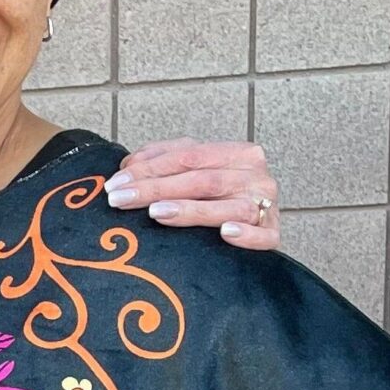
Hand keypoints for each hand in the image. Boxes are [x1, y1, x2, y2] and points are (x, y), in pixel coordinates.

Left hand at [104, 141, 279, 249]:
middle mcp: (256, 176)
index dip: (151, 168)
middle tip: (121, 200)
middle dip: (157, 190)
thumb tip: (129, 165)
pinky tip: (225, 233)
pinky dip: (246, 235)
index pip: (190, 157)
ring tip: (157, 213)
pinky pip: (263, 235)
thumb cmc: (218, 199)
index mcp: (238, 154)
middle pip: (202, 181)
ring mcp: (267, 205)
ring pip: (228, 206)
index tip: (116, 183)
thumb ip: (164, 160)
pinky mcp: (273, 234)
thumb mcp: (192, 171)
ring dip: (192, 210)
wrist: (257, 228)